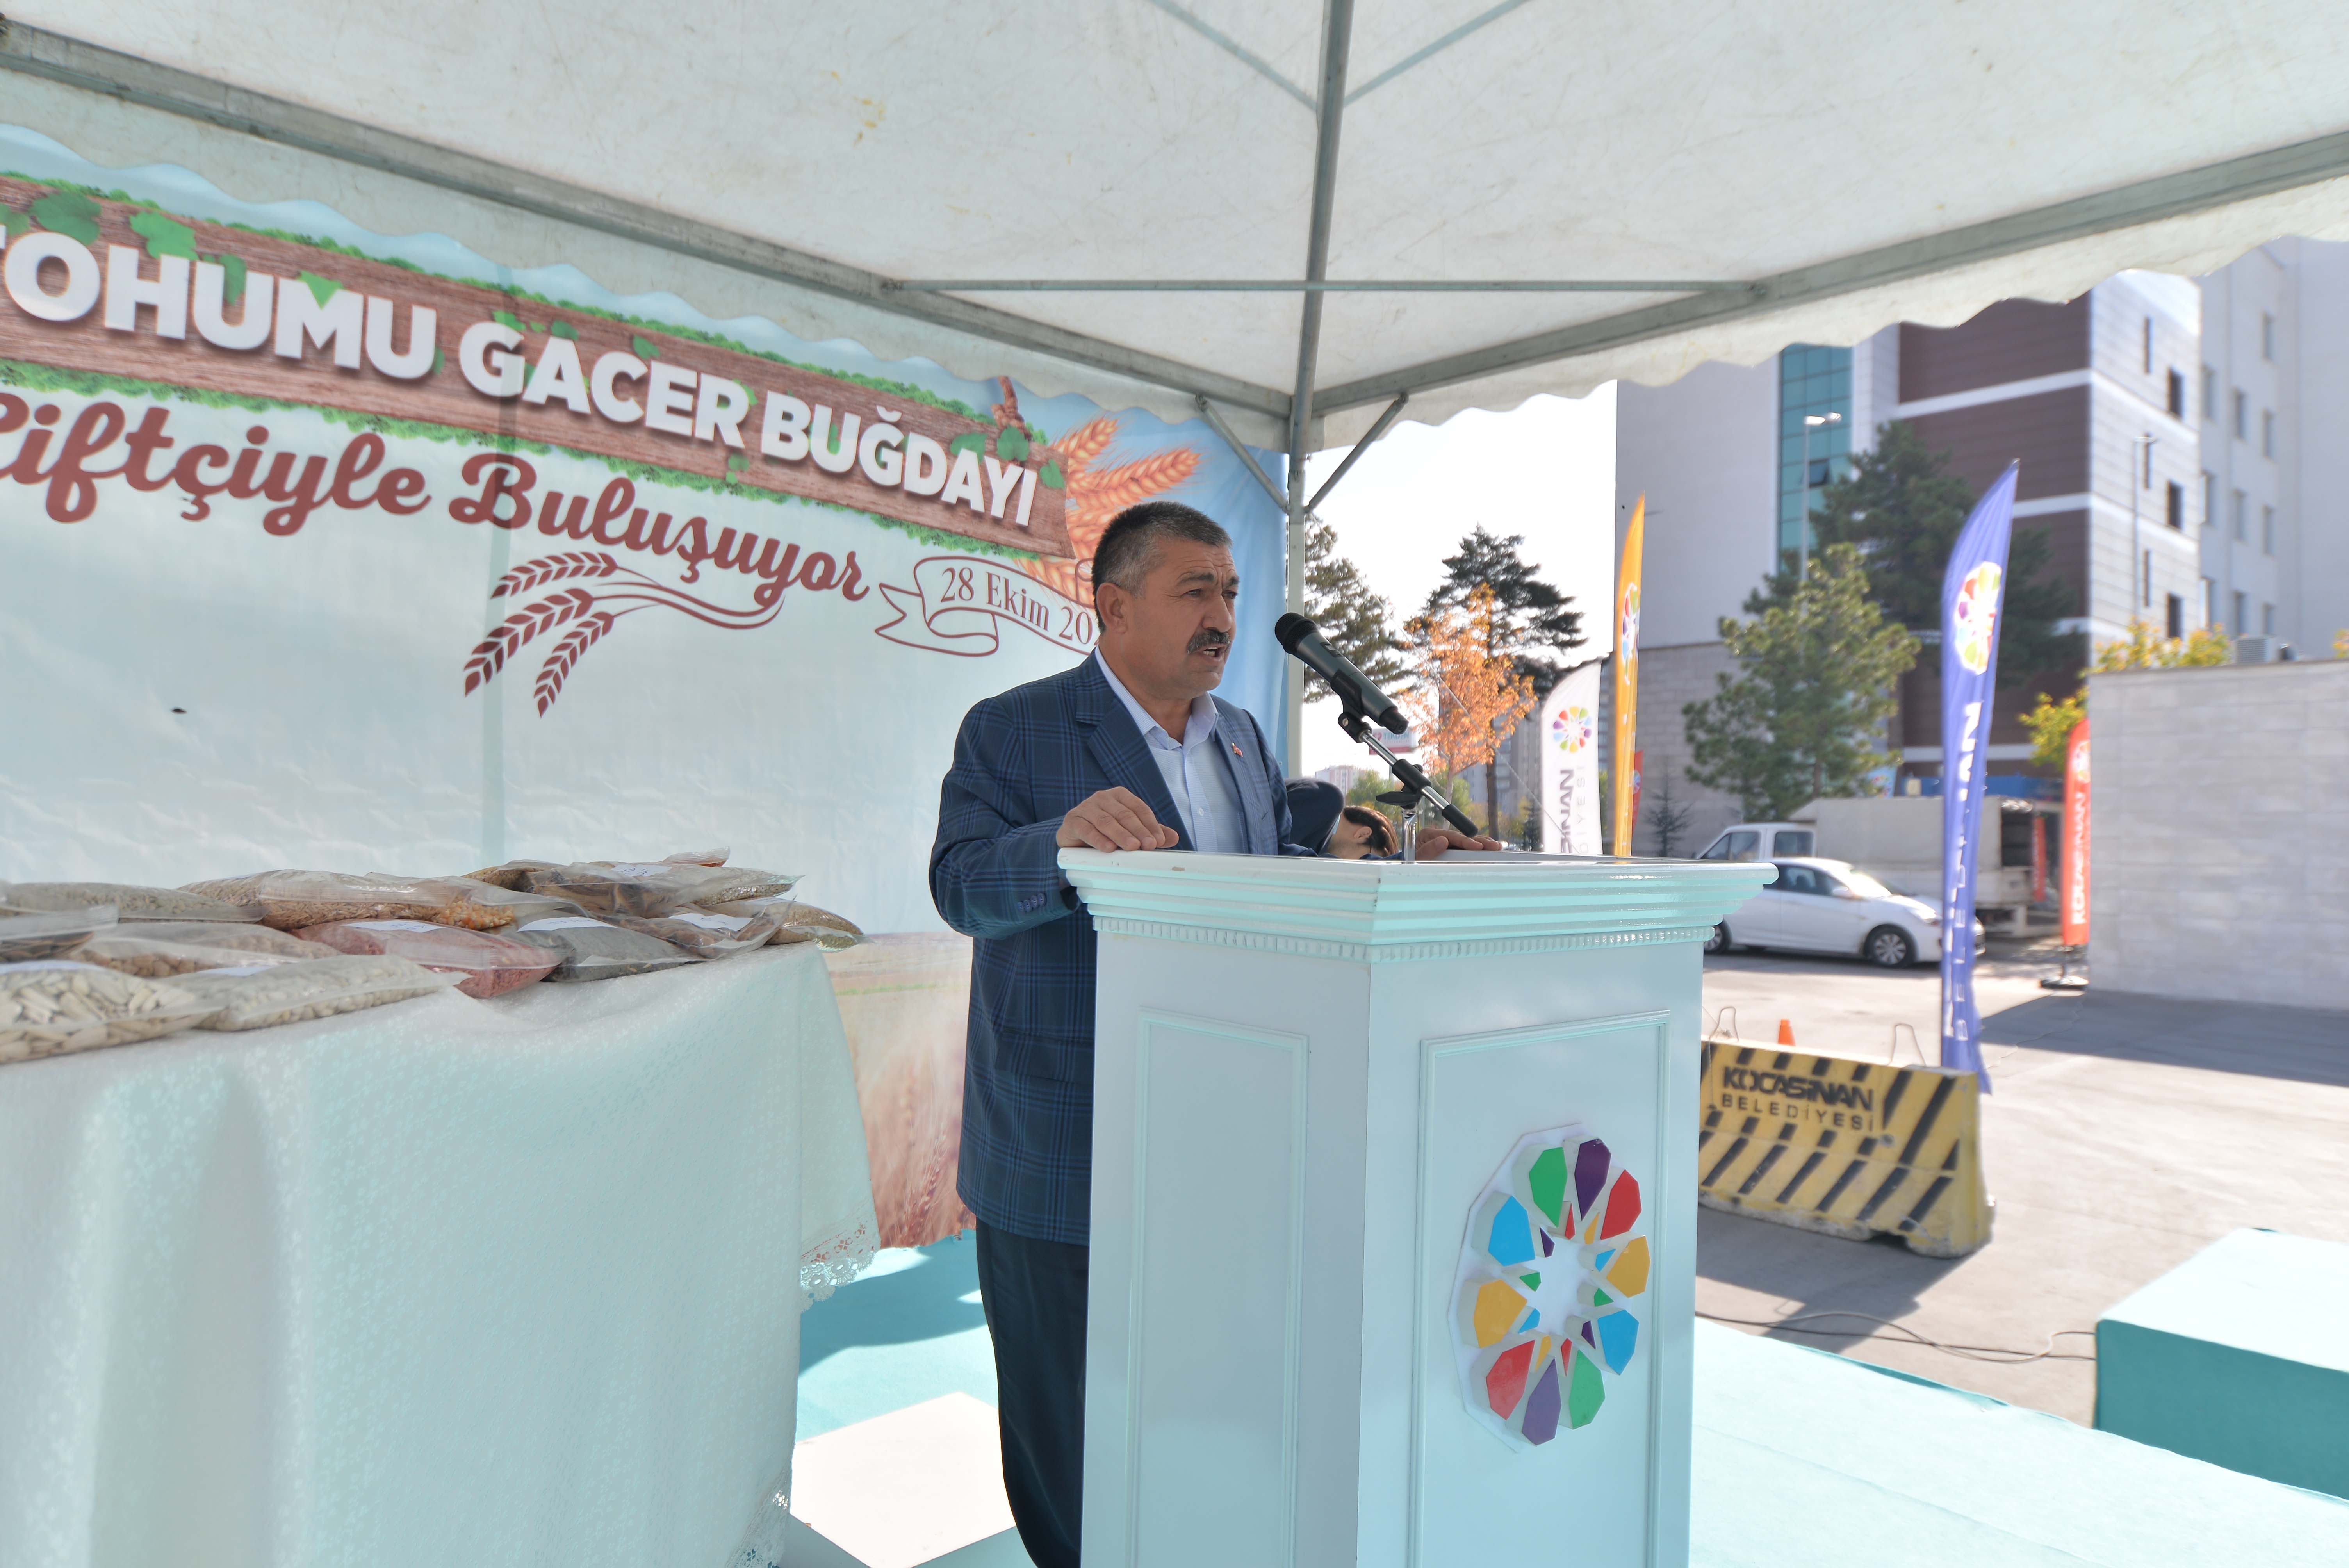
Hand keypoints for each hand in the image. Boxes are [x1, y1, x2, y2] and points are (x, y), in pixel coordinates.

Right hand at [1056, 787, 1180, 851]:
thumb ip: (1149, 832)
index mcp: (1119, 796)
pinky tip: (1108, 848)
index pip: (1139, 808)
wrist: (1074, 836)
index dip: (1150, 824)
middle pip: (1124, 814)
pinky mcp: (1073, 821)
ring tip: (1132, 847)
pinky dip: (1098, 839)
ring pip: (1106, 821)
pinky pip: (1086, 829)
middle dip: (1138, 830)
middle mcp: (1102, 798)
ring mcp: (1086, 808)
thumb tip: (1174, 838)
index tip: (1159, 841)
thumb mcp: (1129, 831)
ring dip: (1121, 835)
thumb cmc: (1105, 832)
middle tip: (1149, 846)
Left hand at [1413, 828, 1505, 858]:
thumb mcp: (1415, 858)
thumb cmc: (1411, 864)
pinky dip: (1479, 850)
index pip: (1451, 836)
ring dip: (1483, 845)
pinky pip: (1467, 849)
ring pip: (1467, 842)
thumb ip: (1427, 851)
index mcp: (1430, 835)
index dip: (1465, 841)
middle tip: (1494, 846)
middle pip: (1463, 837)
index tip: (1477, 847)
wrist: (1408, 868)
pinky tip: (1490, 851)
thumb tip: (1443, 841)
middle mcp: (1440, 836)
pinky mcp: (1452, 850)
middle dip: (1480, 842)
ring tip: (1497, 847)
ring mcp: (1447, 843)